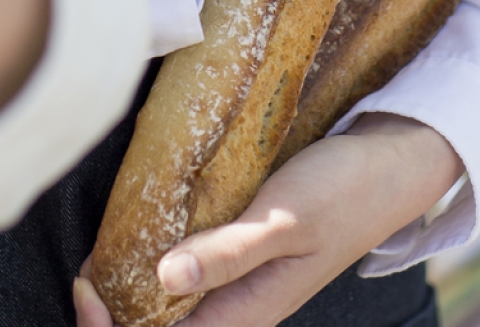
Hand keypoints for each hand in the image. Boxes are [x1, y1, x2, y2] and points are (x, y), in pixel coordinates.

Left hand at [71, 115, 462, 326]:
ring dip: (131, 282)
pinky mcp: (238, 253)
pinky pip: (186, 269)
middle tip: (87, 265)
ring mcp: (237, 281)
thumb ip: (227, 252)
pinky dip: (155, 254)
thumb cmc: (343, 192)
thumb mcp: (285, 219)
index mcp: (246, 312)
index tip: (86, 284)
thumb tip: (164, 280)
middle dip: (113, 308)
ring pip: (168, 300)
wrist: (392, 166)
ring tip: (105, 245)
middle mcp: (237, 306)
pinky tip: (140, 224)